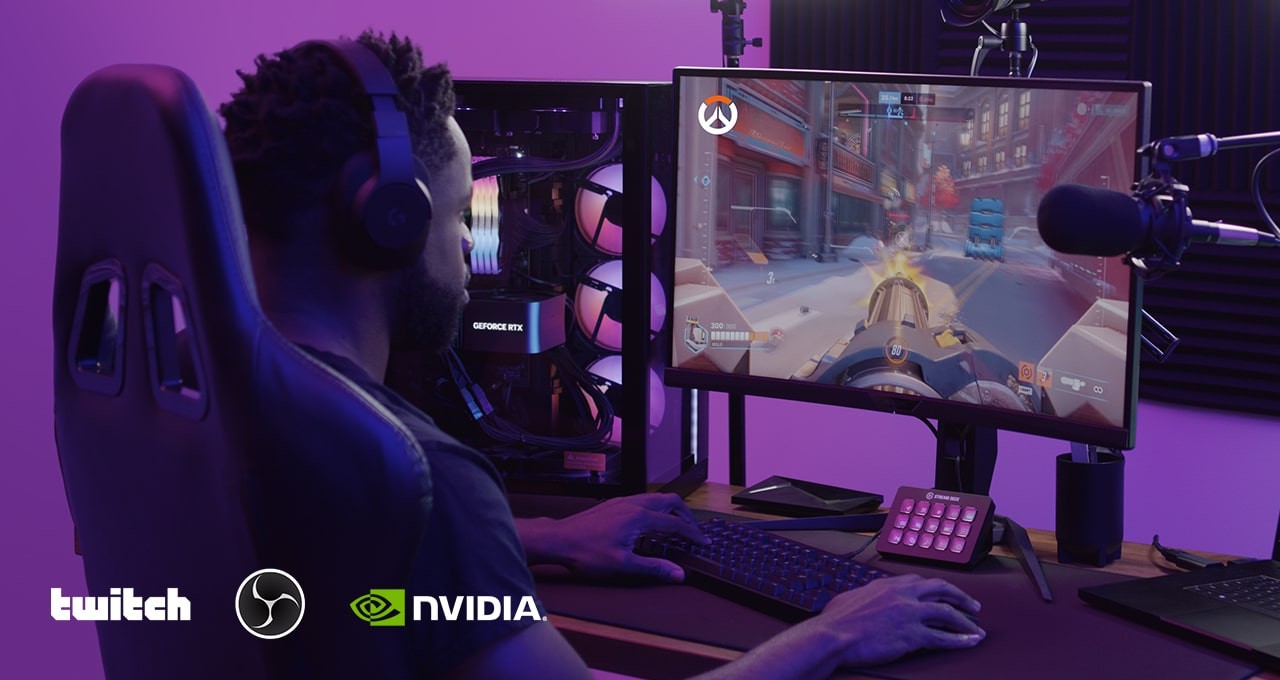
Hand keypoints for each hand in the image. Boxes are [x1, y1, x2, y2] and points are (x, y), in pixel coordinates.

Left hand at [518, 493, 707, 582]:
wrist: (559, 540)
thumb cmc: (586, 552)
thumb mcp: (623, 565)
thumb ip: (653, 567)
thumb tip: (678, 573)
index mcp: (639, 517)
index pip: (675, 523)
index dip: (692, 534)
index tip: (703, 542)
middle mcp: (633, 504)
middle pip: (670, 501)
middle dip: (686, 515)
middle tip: (693, 530)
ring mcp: (622, 502)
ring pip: (656, 498)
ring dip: (671, 510)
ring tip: (676, 526)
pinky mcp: (614, 505)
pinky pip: (643, 500)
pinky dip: (656, 509)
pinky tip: (650, 523)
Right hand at [799, 574, 984, 667]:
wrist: (834, 635)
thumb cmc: (836, 621)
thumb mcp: (851, 598)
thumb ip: (865, 595)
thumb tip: (862, 598)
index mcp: (888, 585)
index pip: (920, 581)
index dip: (936, 588)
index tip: (943, 593)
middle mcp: (903, 595)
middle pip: (941, 590)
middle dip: (960, 597)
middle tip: (973, 605)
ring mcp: (911, 614)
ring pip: (948, 613)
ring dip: (966, 621)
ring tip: (977, 628)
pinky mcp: (913, 635)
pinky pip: (944, 637)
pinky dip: (960, 640)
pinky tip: (970, 642)